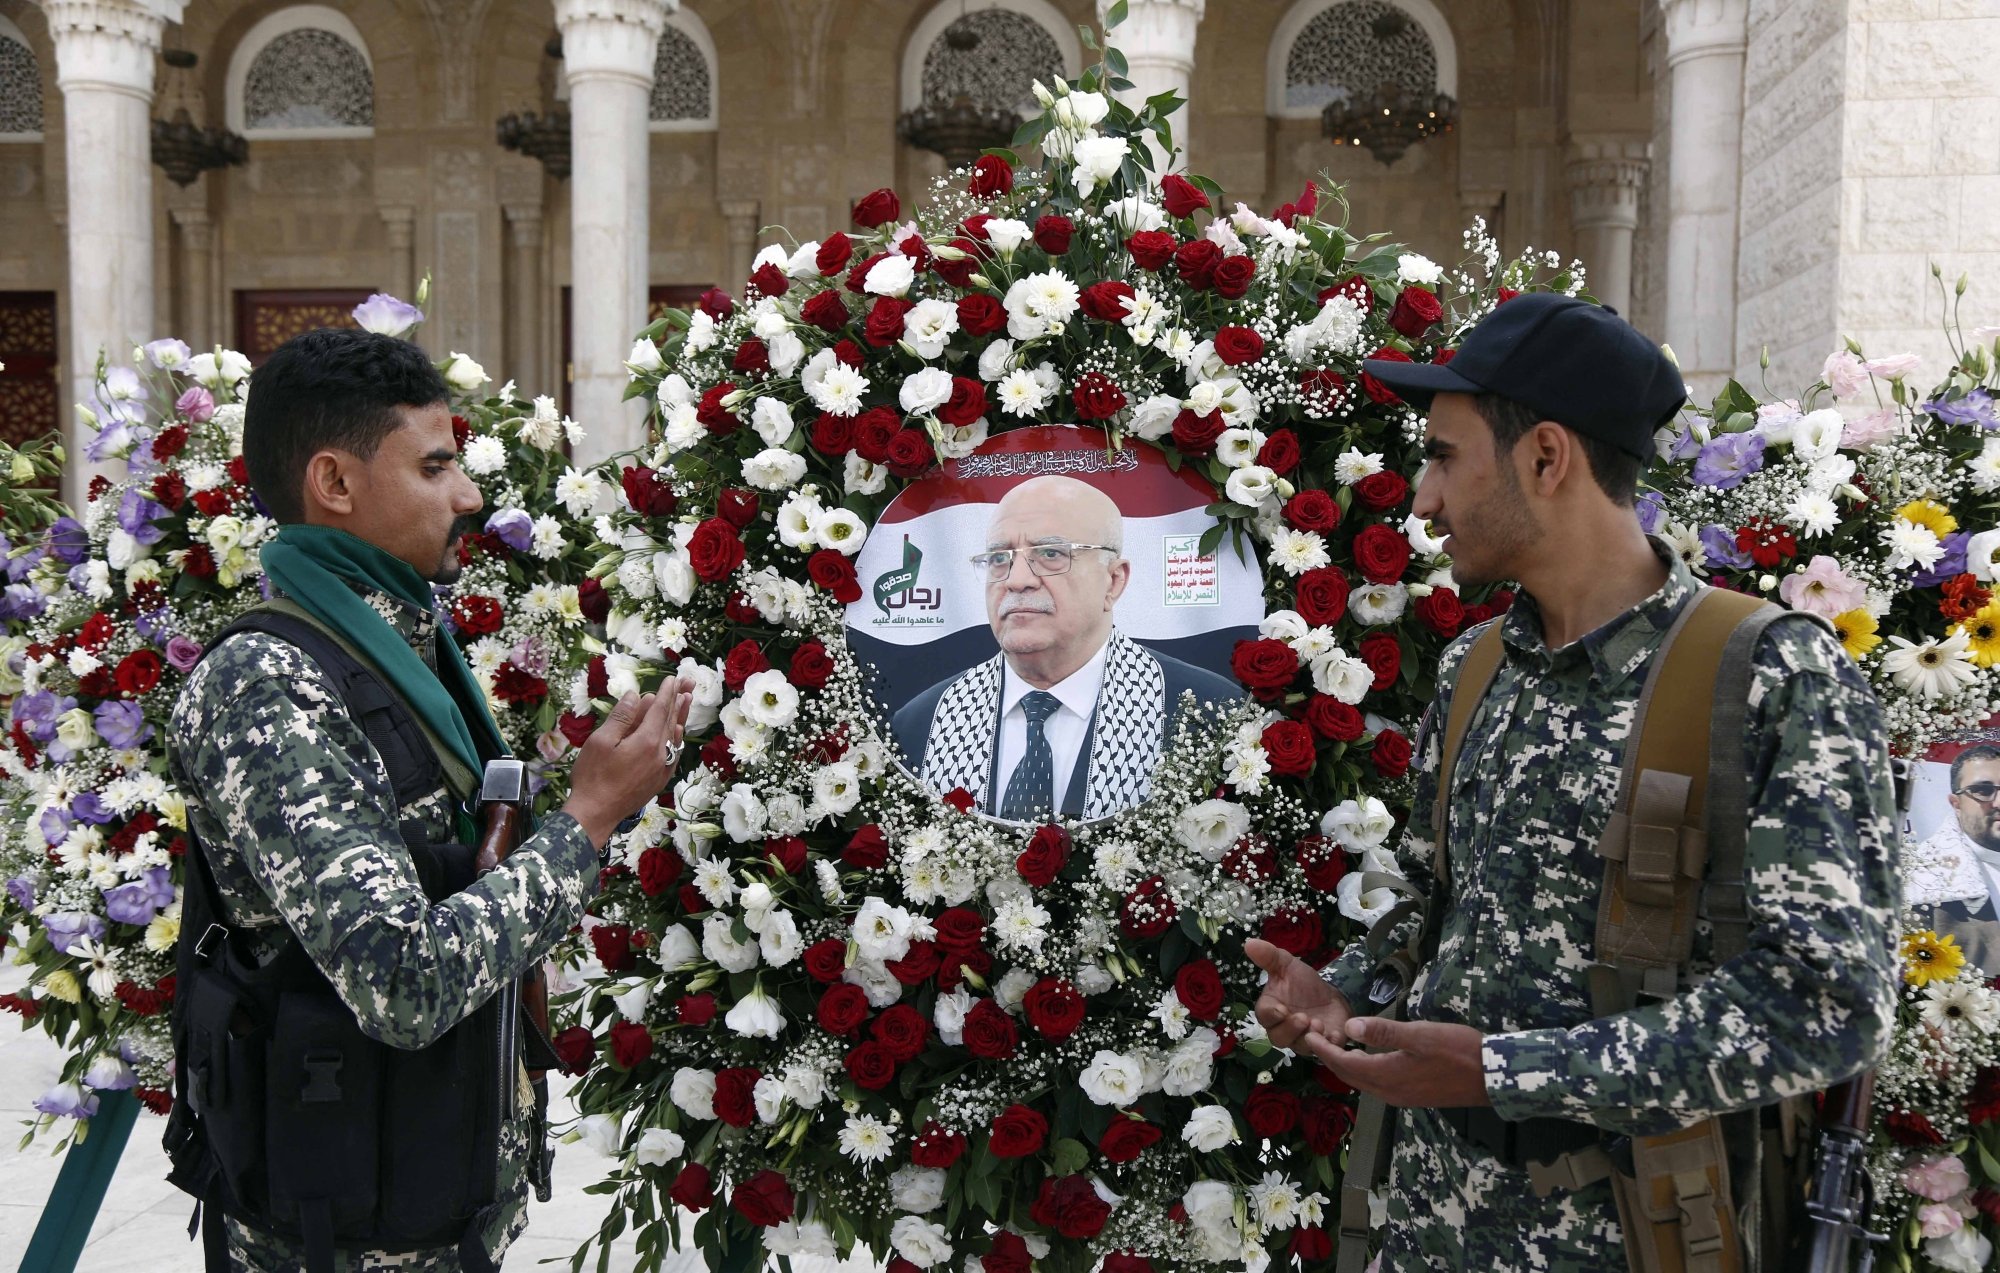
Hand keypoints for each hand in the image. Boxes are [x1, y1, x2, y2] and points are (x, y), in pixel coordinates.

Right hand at [561, 680, 692, 846]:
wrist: (596, 814)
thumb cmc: (593, 776)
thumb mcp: (601, 741)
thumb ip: (622, 717)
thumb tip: (637, 695)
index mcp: (647, 741)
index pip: (661, 710)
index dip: (667, 693)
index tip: (673, 678)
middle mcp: (661, 754)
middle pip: (672, 720)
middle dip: (679, 699)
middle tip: (688, 682)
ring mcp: (662, 769)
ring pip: (675, 737)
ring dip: (680, 716)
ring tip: (687, 700)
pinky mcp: (659, 780)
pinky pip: (673, 753)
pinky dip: (676, 738)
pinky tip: (676, 732)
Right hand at [1246, 938, 1352, 1053]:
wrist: (1330, 995)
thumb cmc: (1303, 983)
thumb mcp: (1287, 965)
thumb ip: (1269, 957)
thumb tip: (1249, 943)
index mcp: (1272, 1010)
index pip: (1265, 1017)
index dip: (1271, 1015)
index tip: (1281, 1010)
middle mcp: (1284, 1029)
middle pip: (1279, 1039)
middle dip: (1290, 1030)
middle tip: (1303, 1018)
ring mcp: (1303, 1040)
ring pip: (1300, 1048)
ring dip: (1308, 1038)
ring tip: (1318, 1024)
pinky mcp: (1324, 1046)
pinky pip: (1324, 1052)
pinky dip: (1328, 1045)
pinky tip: (1333, 1034)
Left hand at [1299, 1017, 1489, 1108]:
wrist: (1494, 1078)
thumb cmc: (1459, 1051)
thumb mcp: (1421, 1035)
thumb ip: (1384, 1032)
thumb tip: (1349, 1027)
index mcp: (1388, 1077)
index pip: (1345, 1065)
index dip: (1325, 1050)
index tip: (1309, 1034)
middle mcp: (1390, 1092)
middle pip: (1350, 1076)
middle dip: (1331, 1058)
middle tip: (1316, 1038)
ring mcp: (1403, 1097)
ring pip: (1364, 1082)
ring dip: (1347, 1065)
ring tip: (1336, 1045)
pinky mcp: (1414, 1095)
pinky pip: (1379, 1084)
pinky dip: (1365, 1070)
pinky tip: (1367, 1058)